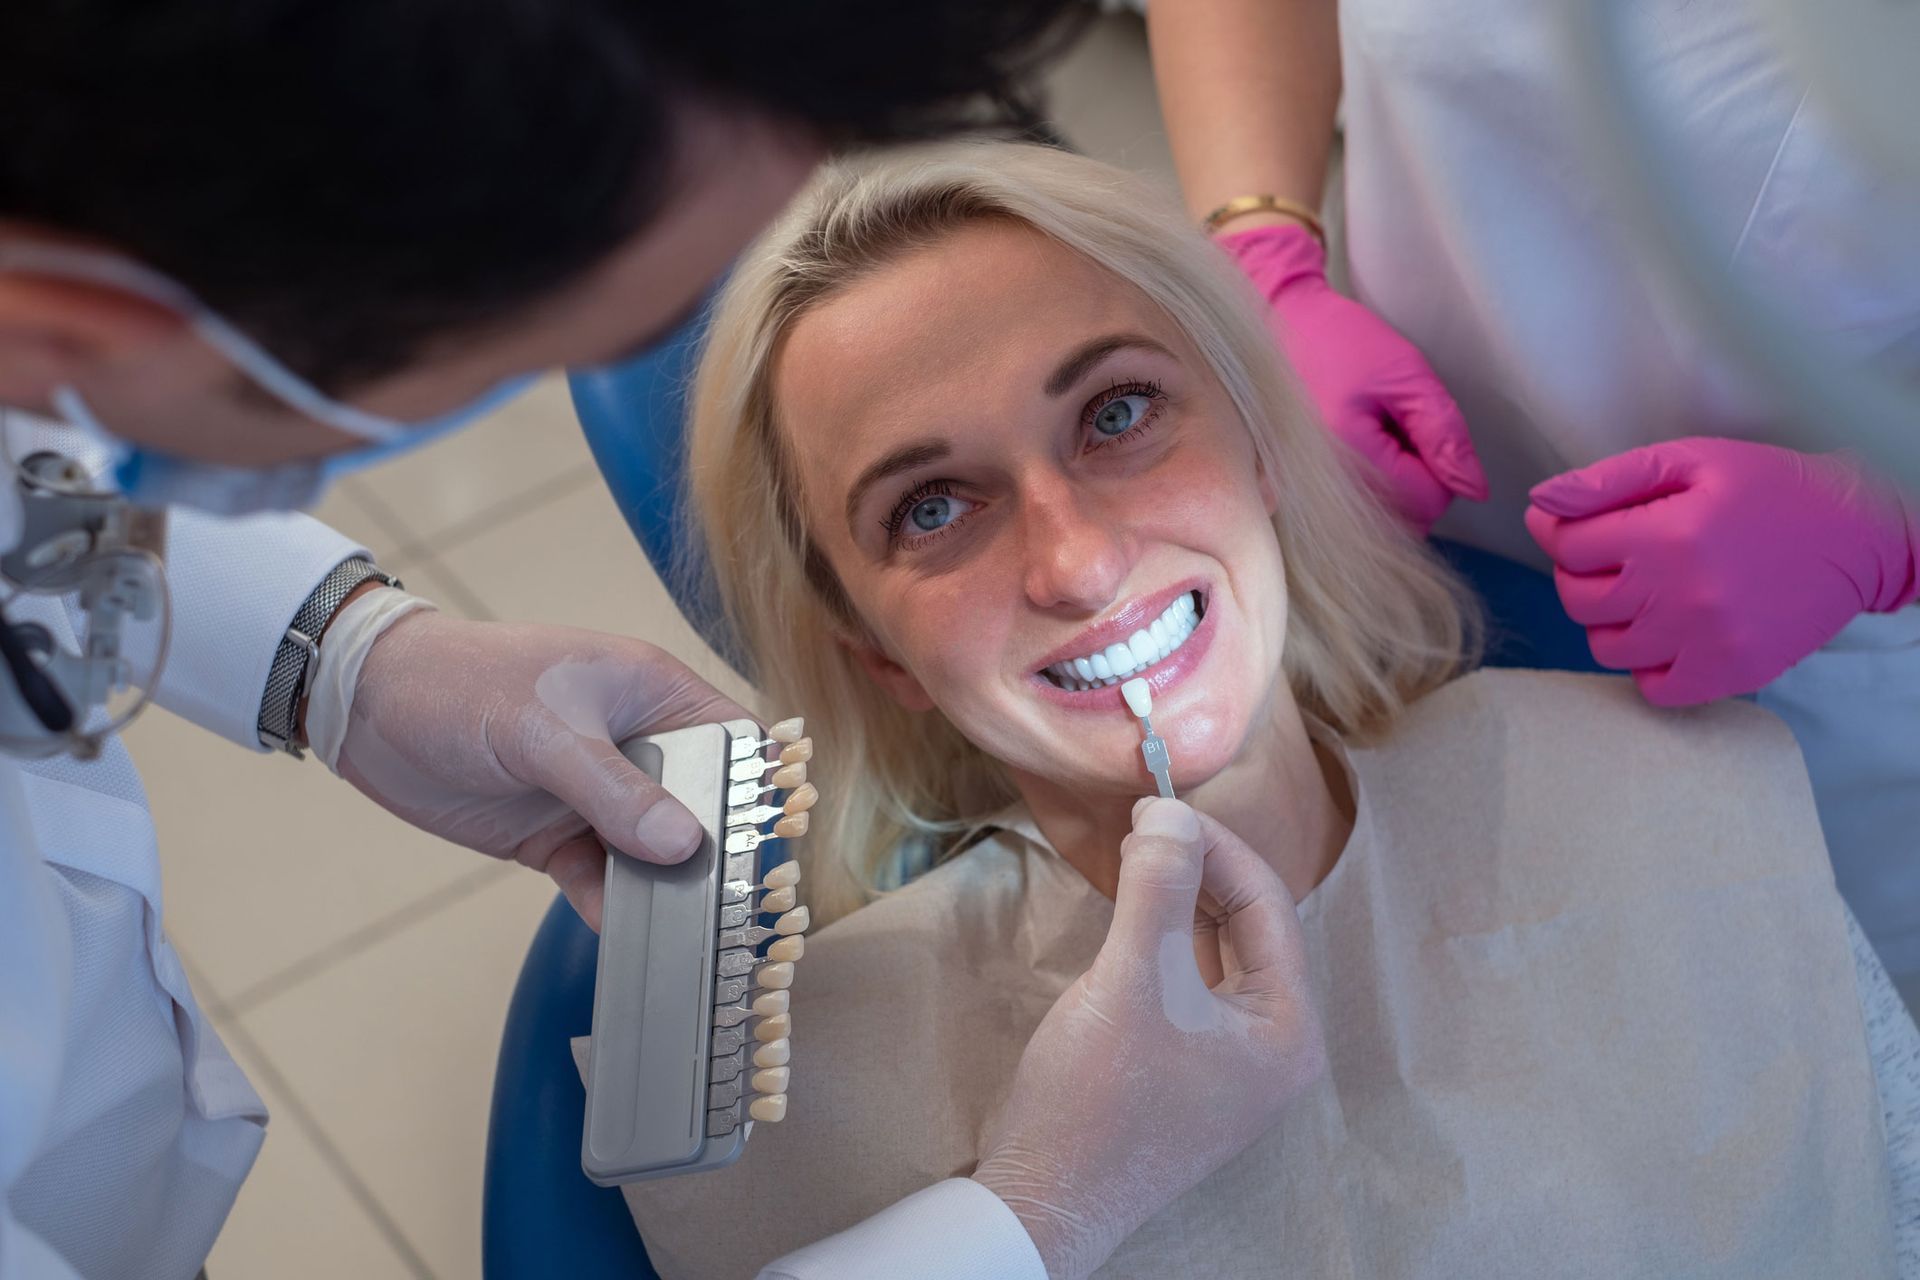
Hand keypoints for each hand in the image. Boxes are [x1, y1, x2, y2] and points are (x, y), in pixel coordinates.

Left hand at [331, 612, 750, 927]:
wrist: (366, 707)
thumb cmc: (462, 683)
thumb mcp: (543, 729)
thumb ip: (613, 788)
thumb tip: (682, 844)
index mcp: (653, 693)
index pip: (735, 743)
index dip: (760, 792)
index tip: (768, 848)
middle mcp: (638, 744)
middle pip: (704, 808)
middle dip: (717, 856)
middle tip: (734, 911)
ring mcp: (598, 794)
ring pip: (654, 852)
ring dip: (666, 891)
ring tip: (686, 937)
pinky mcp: (557, 835)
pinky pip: (602, 879)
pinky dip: (614, 908)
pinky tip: (626, 937)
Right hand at [971, 799, 1325, 1279]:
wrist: (1043, 1199)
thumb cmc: (1097, 1098)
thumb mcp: (1130, 979)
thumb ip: (1158, 888)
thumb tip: (1170, 810)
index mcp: (1287, 1030)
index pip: (1269, 907)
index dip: (1217, 847)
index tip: (1160, 804)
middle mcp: (1275, 1048)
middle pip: (1251, 928)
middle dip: (1202, 870)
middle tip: (1147, 824)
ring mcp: (1233, 1066)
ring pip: (1220, 955)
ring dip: (1184, 901)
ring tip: (1139, 854)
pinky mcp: (1190, 1073)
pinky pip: (1193, 985)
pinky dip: (1167, 940)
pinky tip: (1135, 913)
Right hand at [1220, 222, 1485, 532]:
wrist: (1282, 329)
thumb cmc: (1343, 342)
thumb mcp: (1407, 374)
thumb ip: (1445, 433)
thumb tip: (1475, 489)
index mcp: (1351, 456)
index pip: (1428, 500)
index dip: (1443, 469)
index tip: (1423, 430)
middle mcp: (1326, 487)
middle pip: (1406, 518)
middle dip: (1419, 479)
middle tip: (1400, 430)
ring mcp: (1310, 493)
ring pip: (1384, 519)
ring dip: (1396, 484)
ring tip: (1377, 436)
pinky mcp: (1302, 493)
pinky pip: (1358, 511)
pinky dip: (1372, 485)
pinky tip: (1360, 450)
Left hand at [1526, 437, 1917, 705]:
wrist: (1856, 536)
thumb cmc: (1768, 488)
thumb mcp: (1691, 460)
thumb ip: (1607, 481)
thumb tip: (1541, 503)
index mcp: (1667, 535)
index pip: (1565, 546)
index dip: (1562, 532)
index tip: (1580, 526)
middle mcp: (1681, 595)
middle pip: (1578, 600)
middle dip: (1582, 575)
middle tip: (1618, 558)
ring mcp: (1704, 643)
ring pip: (1606, 647)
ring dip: (1611, 620)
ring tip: (1647, 592)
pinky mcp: (1728, 676)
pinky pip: (1651, 688)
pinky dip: (1648, 664)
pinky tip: (1670, 631)